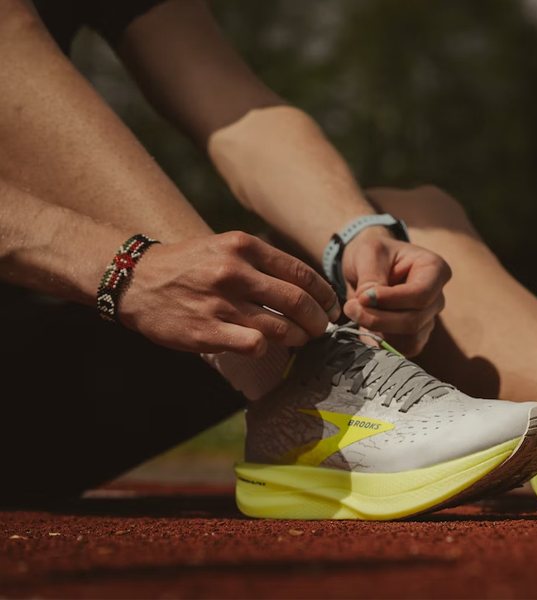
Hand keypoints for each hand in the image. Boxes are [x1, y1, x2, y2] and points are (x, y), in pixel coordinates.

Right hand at [121, 231, 340, 355]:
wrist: (134, 280)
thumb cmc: (188, 266)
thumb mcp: (224, 248)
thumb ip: (262, 263)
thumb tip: (307, 287)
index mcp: (243, 246)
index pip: (301, 273)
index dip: (324, 294)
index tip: (331, 306)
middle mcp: (234, 272)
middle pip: (298, 301)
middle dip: (319, 320)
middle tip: (323, 328)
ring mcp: (220, 303)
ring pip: (282, 327)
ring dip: (299, 337)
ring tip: (300, 339)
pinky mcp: (207, 331)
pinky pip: (255, 345)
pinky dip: (267, 348)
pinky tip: (265, 345)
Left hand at [341, 232, 450, 356]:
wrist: (369, 265)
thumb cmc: (373, 253)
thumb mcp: (369, 253)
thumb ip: (371, 277)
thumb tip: (368, 303)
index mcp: (435, 270)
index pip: (421, 294)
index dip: (392, 300)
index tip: (362, 297)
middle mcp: (437, 297)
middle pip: (414, 320)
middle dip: (378, 319)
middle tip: (350, 307)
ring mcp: (428, 319)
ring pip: (409, 339)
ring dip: (377, 331)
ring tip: (356, 313)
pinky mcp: (415, 336)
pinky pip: (402, 349)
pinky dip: (380, 342)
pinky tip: (365, 326)